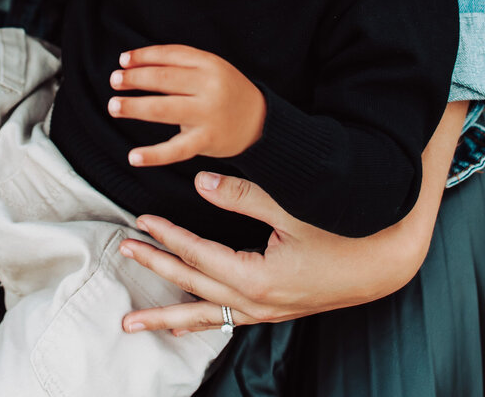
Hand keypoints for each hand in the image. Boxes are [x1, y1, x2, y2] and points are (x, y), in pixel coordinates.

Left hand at [108, 45, 265, 164]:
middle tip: (113, 80)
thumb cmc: (225, 90)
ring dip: (134, 107)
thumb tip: (131, 63)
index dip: (143, 56)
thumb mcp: (209, 67)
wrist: (262, 122)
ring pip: (164, 109)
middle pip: (164, 79)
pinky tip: (133, 156)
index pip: (169, 55)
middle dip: (134, 79)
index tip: (122, 61)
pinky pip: (177, 149)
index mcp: (209, 64)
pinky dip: (154, 155)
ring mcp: (208, 115)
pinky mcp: (207, 141)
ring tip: (114, 107)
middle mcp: (209, 88)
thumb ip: (177, 62)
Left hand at [118, 100, 465, 333]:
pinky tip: (180, 325)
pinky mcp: (273, 312)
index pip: (198, 255)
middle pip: (193, 287)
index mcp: (258, 279)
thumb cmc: (340, 231)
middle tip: (123, 252)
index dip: (167, 236)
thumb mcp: (291, 208)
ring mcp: (266, 313)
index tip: (141, 220)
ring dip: (167, 317)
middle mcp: (257, 304)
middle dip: (156, 268)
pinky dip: (199, 322)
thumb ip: (242, 196)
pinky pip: (226, 321)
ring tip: (132, 322)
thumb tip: (198, 182)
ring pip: (205, 316)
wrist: (383, 262)